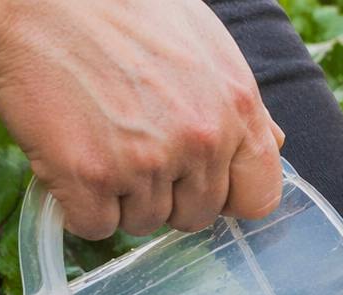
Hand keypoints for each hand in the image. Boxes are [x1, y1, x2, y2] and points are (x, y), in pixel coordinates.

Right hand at [0, 0, 284, 237]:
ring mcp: (146, 162)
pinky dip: (79, 205)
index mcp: (237, 109)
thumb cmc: (117, 10)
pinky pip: (95, 226)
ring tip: (98, 140)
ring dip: (119, 197)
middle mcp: (201, 141)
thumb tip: (272, 144)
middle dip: (166, 194)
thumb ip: (239, 103)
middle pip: (196, 216)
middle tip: (131, 148)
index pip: (259, 196)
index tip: (200, 183)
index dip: (229, 197)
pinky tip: (70, 161)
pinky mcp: (89, 176)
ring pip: (144, 222)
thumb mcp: (203, 44)